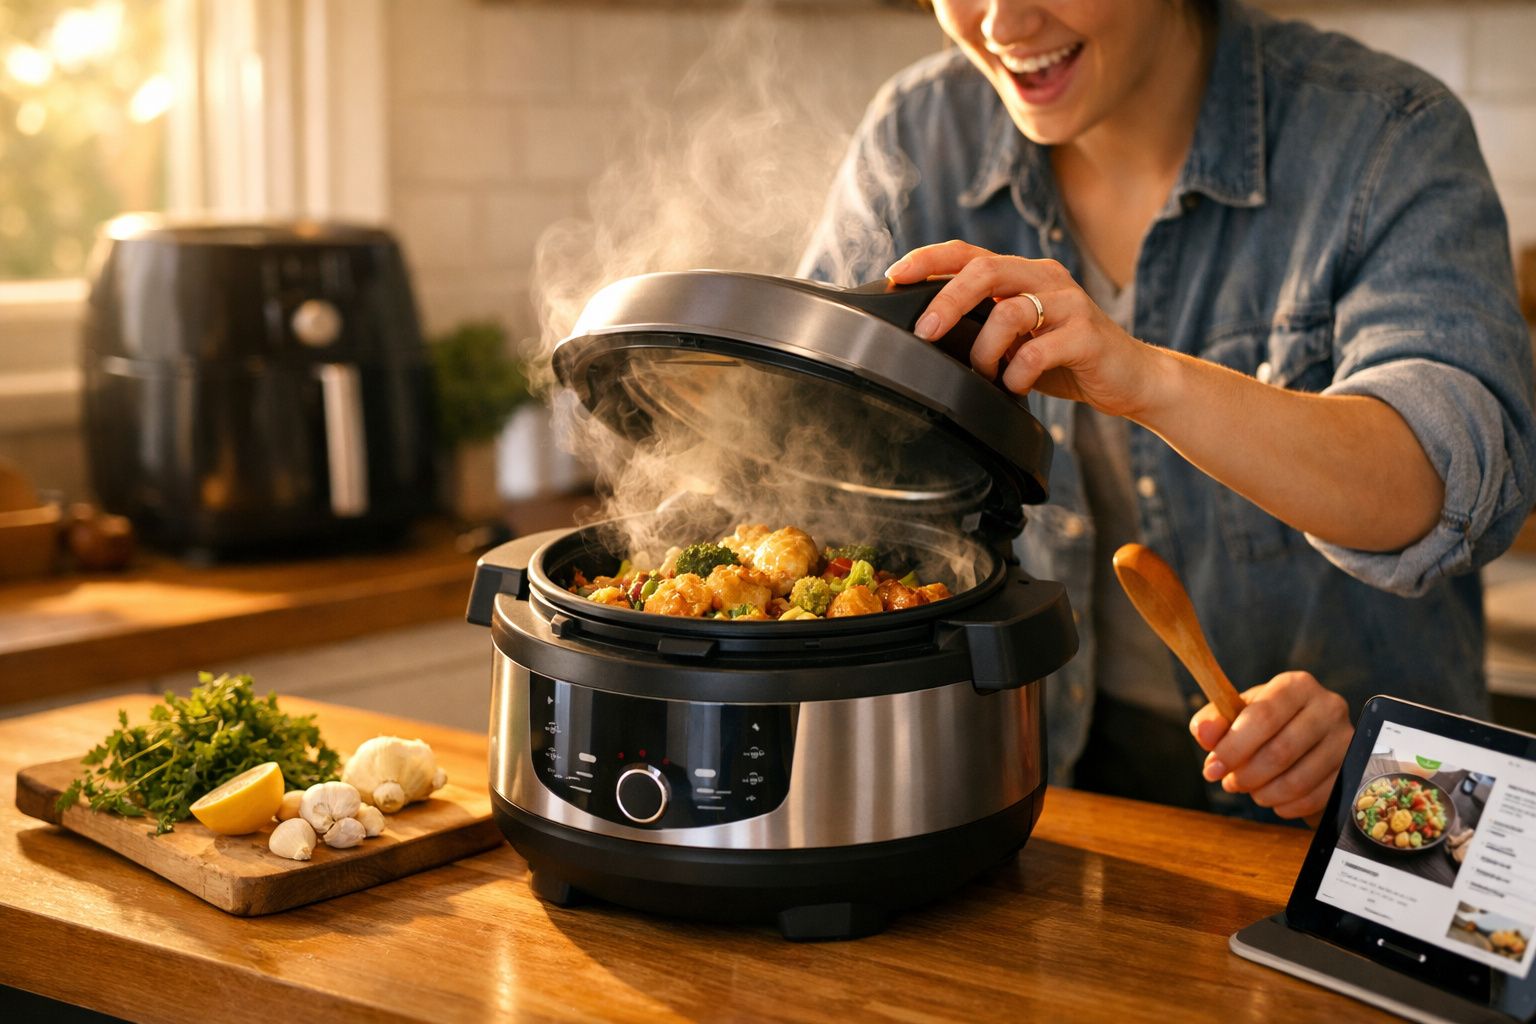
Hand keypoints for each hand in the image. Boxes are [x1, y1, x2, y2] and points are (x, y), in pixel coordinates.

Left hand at [885, 240, 1159, 417]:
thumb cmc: (1066, 359)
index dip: (928, 259)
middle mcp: (1044, 278)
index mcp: (1022, 274)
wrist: (1130, 377)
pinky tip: (1014, 386)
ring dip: (984, 350)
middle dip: (947, 300)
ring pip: (1010, 312)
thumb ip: (983, 327)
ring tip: (983, 374)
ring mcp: (1069, 304)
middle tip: (925, 332)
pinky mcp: (1087, 335)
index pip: (967, 252)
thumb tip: (926, 337)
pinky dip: (1016, 374)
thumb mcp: (1017, 338)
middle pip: (985, 269)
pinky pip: (1037, 352)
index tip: (894, 276)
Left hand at [1189, 671, 1352, 820]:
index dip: (1233, 747)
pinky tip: (1273, 799)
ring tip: (1250, 790)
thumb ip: (1213, 721)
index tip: (1211, 769)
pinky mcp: (1353, 770)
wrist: (1305, 740)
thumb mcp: (1235, 715)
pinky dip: (1286, 806)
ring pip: (1299, 779)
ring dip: (1264, 793)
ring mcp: (1346, 739)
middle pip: (1281, 751)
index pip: (1263, 716)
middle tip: (1230, 783)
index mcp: (1295, 686)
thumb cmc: (1263, 724)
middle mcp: (1328, 707)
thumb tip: (1204, 732)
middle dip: (1247, 775)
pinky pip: (1315, 798)